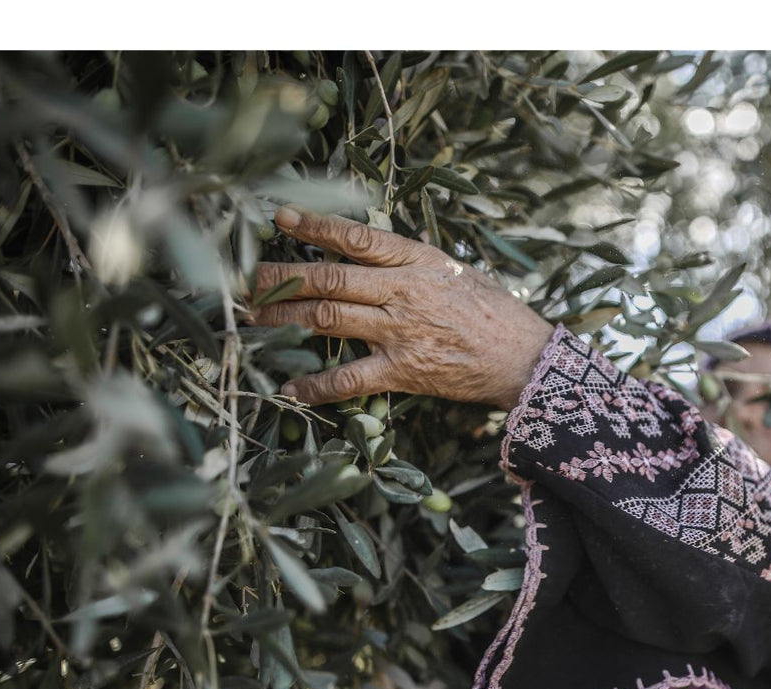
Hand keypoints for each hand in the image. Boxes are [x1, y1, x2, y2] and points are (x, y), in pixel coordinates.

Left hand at [247, 207, 554, 408]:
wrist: (526, 358)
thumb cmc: (494, 313)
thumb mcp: (455, 272)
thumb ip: (411, 264)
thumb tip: (370, 255)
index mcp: (417, 261)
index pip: (356, 237)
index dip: (314, 226)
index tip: (279, 217)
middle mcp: (403, 292)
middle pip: (328, 279)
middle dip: (281, 278)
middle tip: (244, 280)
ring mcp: (400, 332)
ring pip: (328, 321)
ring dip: (284, 320)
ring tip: (253, 321)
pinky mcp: (404, 371)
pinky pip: (350, 378)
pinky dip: (317, 385)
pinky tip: (291, 388)